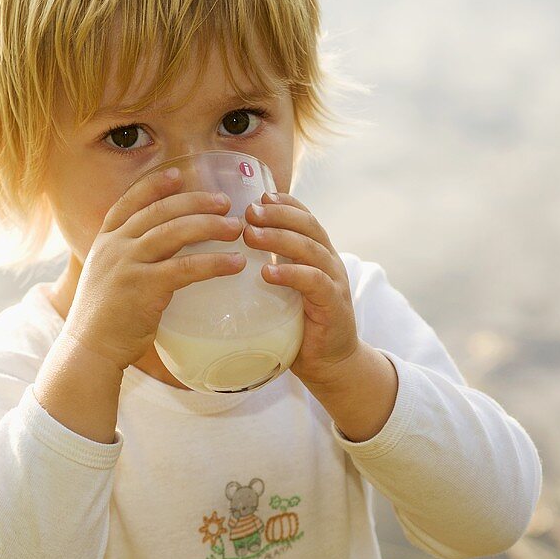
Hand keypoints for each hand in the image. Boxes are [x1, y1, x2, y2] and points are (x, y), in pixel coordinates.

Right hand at [61, 168, 246, 371]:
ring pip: (175, 232)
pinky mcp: (143, 288)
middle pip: (160, 211)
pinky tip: (235, 263)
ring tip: (236, 228)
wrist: (88, 350)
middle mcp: (114, 246)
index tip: (179, 173)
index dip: (154, 184)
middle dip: (196, 201)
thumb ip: (130, 258)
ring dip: (210, 226)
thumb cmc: (105, 318)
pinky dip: (214, 263)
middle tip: (225, 202)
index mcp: (105, 240)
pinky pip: (186, 268)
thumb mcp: (108, 276)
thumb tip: (165, 249)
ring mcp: (127, 265)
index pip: (129, 201)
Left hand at [242, 192, 363, 386]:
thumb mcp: (284, 287)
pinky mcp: (333, 305)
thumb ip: (268, 265)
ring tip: (251, 235)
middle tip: (248, 212)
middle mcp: (329, 261)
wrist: (330, 362)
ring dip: (279, 238)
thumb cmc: (300, 324)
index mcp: (318, 253)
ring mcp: (334, 282)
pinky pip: (314, 282)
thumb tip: (225, 251)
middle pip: (308, 226)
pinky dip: (291, 273)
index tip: (258, 196)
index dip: (283, 203)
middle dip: (277, 214)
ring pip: (310, 249)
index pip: (305, 216)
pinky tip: (268, 272)